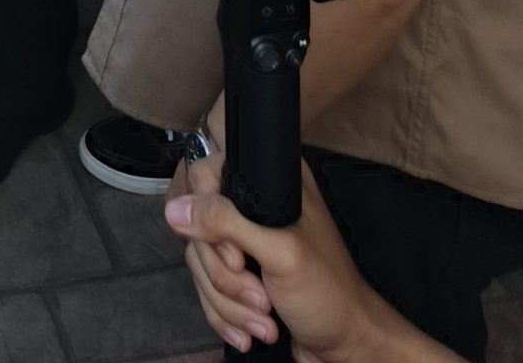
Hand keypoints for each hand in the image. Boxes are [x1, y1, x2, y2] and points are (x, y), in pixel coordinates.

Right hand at [166, 162, 446, 360]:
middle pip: (199, 229)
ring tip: (265, 320)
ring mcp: (245, 243)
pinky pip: (207, 290)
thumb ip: (227, 223)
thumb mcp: (280, 253)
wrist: (346, 348)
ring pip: (201, 264)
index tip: (239, 258)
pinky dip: (226, 316)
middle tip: (261, 296)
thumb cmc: (328, 295)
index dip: (212, 222)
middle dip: (227, 278)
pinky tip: (252, 332)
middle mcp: (254, 204)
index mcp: (270, 180)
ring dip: (230, 304)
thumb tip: (176, 209)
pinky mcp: (240, 276)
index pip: (206, 177)